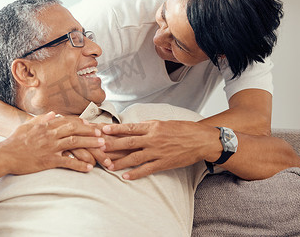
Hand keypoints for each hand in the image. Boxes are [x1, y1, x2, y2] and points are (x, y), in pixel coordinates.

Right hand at [0, 112, 105, 174]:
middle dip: (90, 131)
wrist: (5, 155)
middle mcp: (50, 134)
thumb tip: (54, 113)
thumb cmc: (14, 141)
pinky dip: (79, 165)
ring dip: (90, 144)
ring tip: (102, 147)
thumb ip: (41, 119)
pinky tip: (89, 168)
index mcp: (46, 125)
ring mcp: (50, 147)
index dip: (82, 123)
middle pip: (75, 130)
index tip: (91, 124)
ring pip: (75, 143)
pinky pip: (68, 162)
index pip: (68, 122)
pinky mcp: (49, 160)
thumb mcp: (27, 125)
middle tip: (102, 134)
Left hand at [102, 120, 218, 179]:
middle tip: (98, 148)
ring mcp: (158, 151)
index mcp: (153, 126)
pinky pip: (147, 169)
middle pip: (128, 142)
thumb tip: (134, 128)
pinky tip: (125, 176)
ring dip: (120, 162)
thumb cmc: (183, 129)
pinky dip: (135, 173)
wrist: (201, 140)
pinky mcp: (164, 163)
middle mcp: (153, 138)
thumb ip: (148, 126)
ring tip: (108, 166)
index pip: (130, 128)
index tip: (103, 130)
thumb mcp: (164, 122)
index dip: (115, 129)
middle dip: (112, 145)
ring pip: (134, 157)